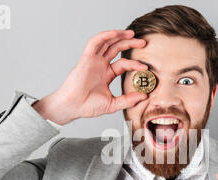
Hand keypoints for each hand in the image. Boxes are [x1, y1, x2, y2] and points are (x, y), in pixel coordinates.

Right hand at [33, 29, 148, 124]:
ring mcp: (93, 61)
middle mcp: (100, 65)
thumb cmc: (88, 106)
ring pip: (107, 42)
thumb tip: (144, 96)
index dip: (135, 64)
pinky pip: (95, 43)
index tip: (145, 67)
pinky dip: (104, 36)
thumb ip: (128, 100)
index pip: (124, 64)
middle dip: (130, 43)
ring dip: (119, 36)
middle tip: (143, 43)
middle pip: (116, 49)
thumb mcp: (113, 104)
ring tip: (132, 34)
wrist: (73, 107)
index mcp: (106, 74)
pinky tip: (115, 34)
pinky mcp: (86, 59)